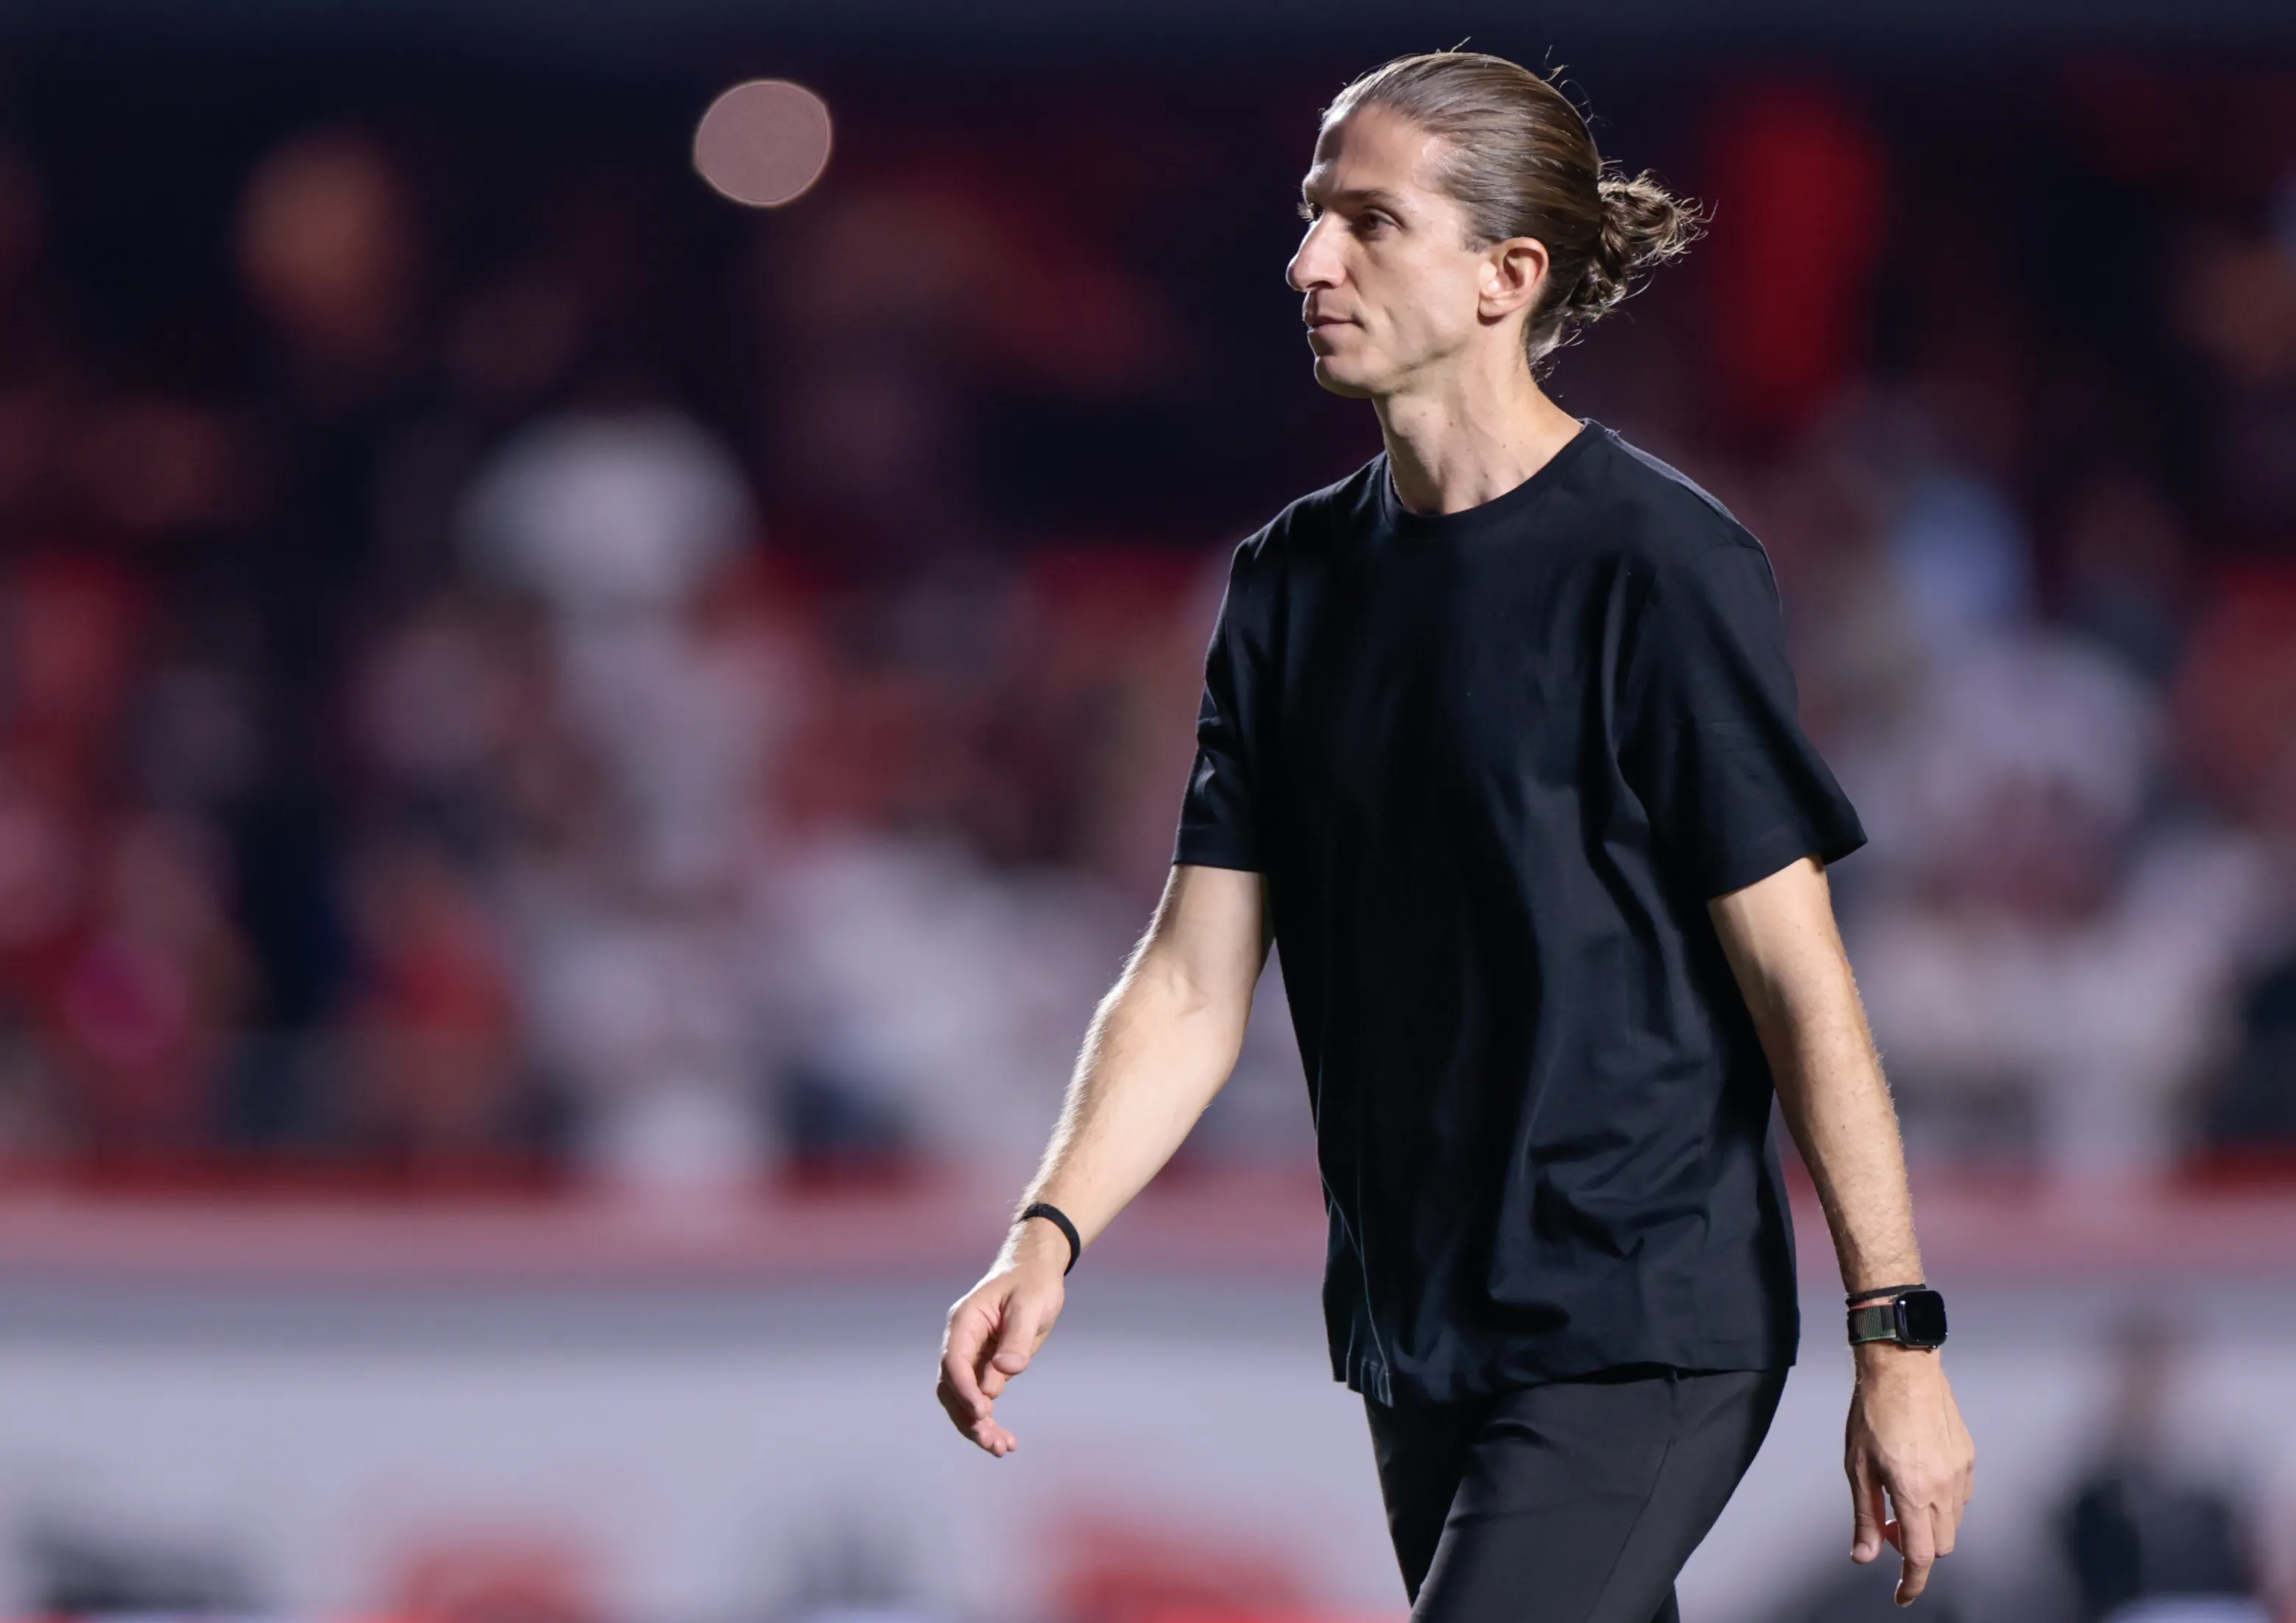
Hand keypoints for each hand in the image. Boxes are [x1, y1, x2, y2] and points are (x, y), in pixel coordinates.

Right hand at [936, 1224, 1068, 1455]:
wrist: (1036, 1272)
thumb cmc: (1033, 1282)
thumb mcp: (1030, 1305)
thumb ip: (1015, 1338)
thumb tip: (1004, 1372)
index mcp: (965, 1322)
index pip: (954, 1361)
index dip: (964, 1389)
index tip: (983, 1412)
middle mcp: (961, 1342)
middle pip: (951, 1387)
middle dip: (967, 1416)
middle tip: (991, 1440)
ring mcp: (972, 1357)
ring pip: (963, 1400)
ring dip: (977, 1427)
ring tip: (1001, 1449)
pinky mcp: (986, 1368)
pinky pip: (981, 1400)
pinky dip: (989, 1422)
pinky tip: (1007, 1442)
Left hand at [1845, 1345, 1974, 1605]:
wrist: (1902, 1368)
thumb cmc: (1873, 1413)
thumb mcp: (1857, 1468)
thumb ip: (1865, 1516)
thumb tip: (1865, 1556)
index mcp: (1913, 1492)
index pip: (1921, 1556)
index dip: (1912, 1583)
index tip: (1902, 1597)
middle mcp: (1944, 1488)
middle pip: (1941, 1546)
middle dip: (1918, 1549)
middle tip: (1889, 1528)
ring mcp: (1961, 1472)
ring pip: (1954, 1522)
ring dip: (1930, 1524)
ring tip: (1901, 1498)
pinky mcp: (1969, 1456)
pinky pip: (1961, 1496)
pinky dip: (1942, 1502)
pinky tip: (1920, 1479)